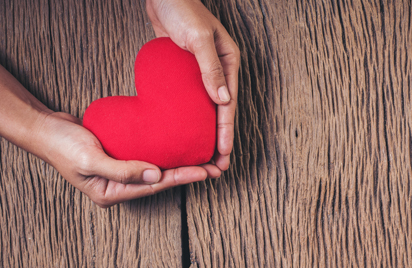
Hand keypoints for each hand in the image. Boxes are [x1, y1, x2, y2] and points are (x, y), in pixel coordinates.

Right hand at [36, 112, 217, 207]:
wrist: (45, 127)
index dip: (182, 178)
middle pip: (161, 179)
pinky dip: (166, 150)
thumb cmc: (63, 145)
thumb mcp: (91, 159)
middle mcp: (120, 185)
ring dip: (181, 162)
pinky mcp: (122, 154)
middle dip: (189, 173)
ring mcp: (121, 171)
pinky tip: (182, 144)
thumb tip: (156, 174)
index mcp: (112, 193)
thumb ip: (122, 170)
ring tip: (207, 158)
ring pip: (158, 168)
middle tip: (216, 167)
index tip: (205, 171)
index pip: (155, 185)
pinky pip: (149, 154)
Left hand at [146, 0, 239, 173]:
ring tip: (203, 157)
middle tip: (217, 167)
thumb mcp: (198, 37)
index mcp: (229, 62)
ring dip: (206, 132)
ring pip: (206, 108)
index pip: (229, 103)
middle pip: (221, 111)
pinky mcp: (184, 72)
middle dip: (220, 139)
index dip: (226, 131)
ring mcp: (202, 71)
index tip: (224, 154)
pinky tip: (184, 131)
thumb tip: (223, 101)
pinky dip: (190, 117)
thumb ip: (210, 67)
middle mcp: (219, 69)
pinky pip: (190, 99)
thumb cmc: (182, 9)